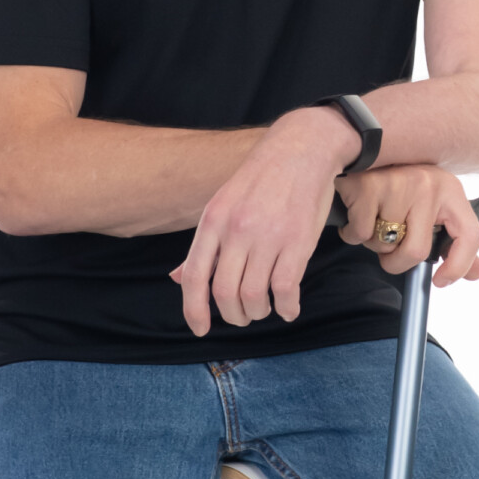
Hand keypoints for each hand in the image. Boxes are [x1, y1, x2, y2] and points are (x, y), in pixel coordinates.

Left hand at [168, 109, 349, 335]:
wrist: (301, 148)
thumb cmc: (261, 180)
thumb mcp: (223, 204)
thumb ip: (204, 244)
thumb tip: (177, 279)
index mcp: (213, 220)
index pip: (195, 275)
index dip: (194, 309)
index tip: (200, 329)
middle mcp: (237, 229)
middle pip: (225, 293)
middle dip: (233, 315)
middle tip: (242, 316)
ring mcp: (268, 236)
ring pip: (254, 296)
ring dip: (259, 312)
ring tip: (265, 308)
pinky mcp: (298, 241)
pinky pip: (286, 289)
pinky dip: (286, 308)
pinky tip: (288, 308)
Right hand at [333, 164, 478, 286]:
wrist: (363, 146)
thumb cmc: (400, 184)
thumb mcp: (433, 206)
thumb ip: (455, 241)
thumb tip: (477, 273)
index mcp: (449, 189)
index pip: (470, 235)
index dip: (459, 266)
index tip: (440, 281)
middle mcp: (428, 184)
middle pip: (417, 251)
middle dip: (396, 261)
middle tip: (389, 247)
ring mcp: (397, 183)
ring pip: (383, 244)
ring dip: (372, 242)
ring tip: (372, 218)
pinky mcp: (366, 186)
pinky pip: (359, 234)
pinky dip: (352, 233)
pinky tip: (355, 213)